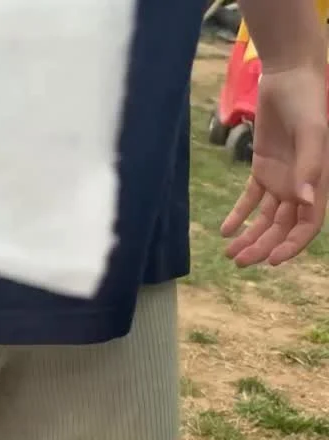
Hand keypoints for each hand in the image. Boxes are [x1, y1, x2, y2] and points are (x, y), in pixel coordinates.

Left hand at [221, 64, 328, 265]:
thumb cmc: (307, 100)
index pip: (307, 225)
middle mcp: (300, 186)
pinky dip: (238, 215)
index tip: (272, 260)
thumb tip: (307, 203)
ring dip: (249, 237)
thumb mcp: (312, 132)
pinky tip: (225, 231)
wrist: (288, 74)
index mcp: (318, 182)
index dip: (291, 245)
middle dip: (263, 247)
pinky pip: (250, 199)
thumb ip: (311, 167)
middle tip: (239, 261)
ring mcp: (281, 179)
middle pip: (282, 228)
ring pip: (265, 219)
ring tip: (229, 252)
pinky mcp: (263, 169)